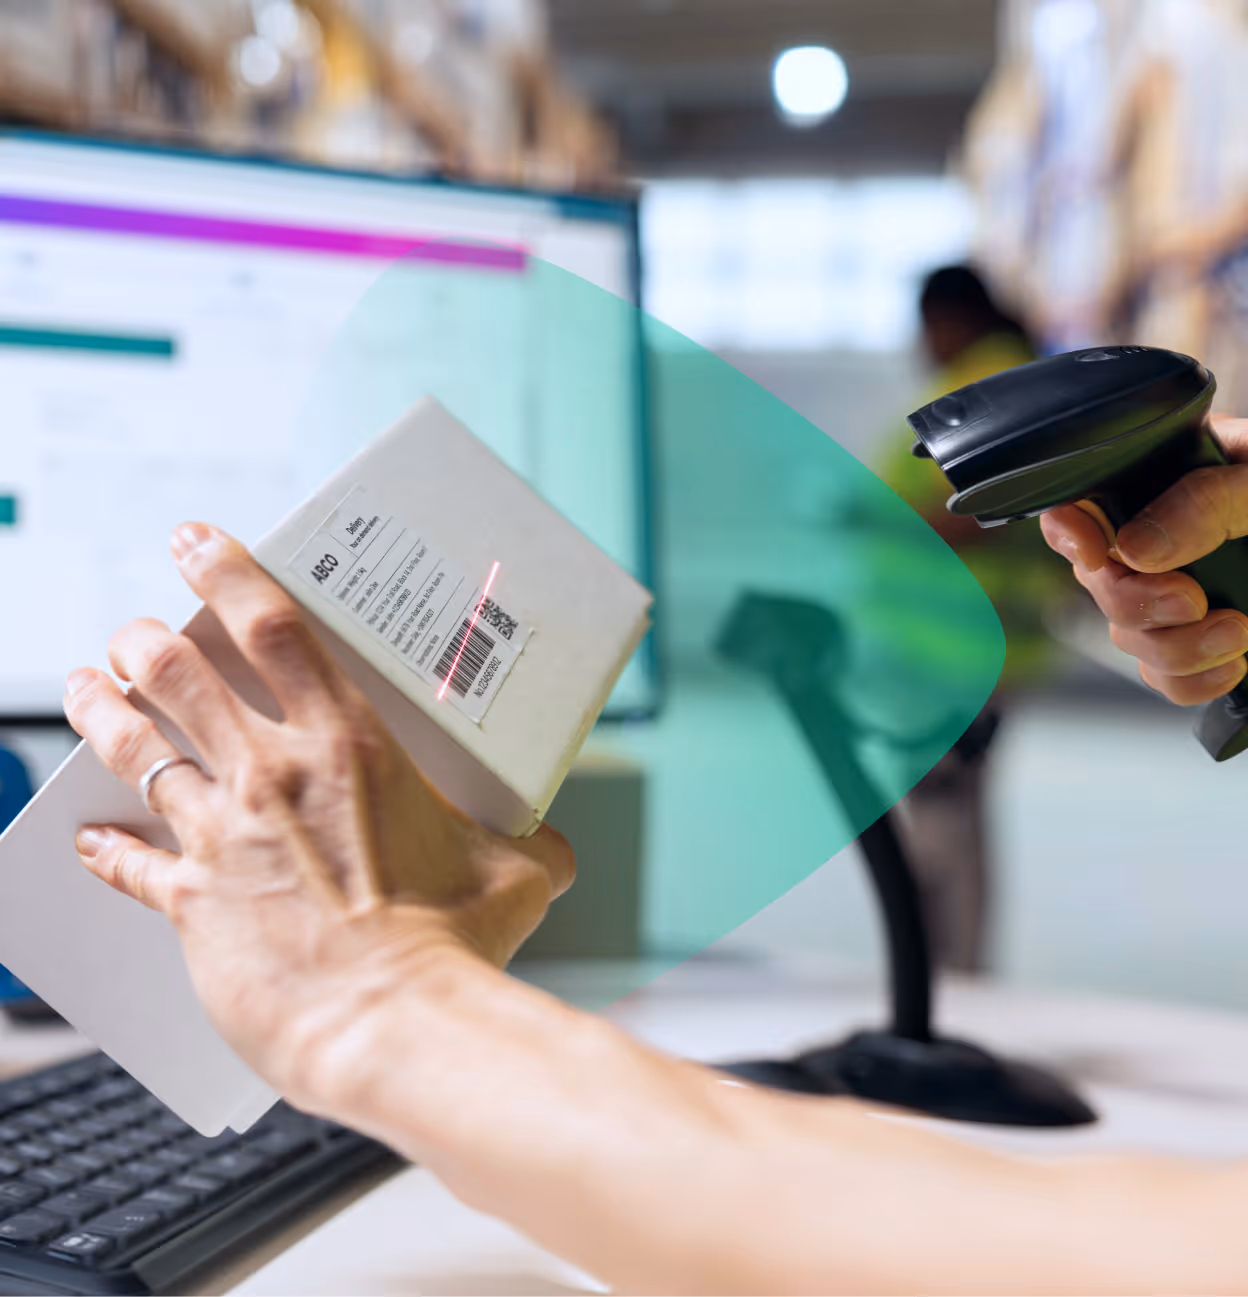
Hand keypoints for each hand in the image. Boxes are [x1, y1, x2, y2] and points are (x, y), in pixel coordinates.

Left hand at [62, 522, 573, 1109]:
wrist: (393, 1025)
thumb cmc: (458, 945)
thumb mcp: (519, 875)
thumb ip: (536, 846)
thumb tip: (561, 849)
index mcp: (349, 745)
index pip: (270, 627)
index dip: (224, 570)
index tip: (193, 539)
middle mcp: (273, 775)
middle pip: (177, 673)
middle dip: (142, 639)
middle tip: (134, 631)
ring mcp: (224, 835)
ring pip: (135, 748)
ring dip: (99, 709)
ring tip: (84, 687)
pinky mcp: (194, 903)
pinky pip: (129, 864)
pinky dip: (105, 848)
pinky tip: (88, 841)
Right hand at [1040, 415, 1247, 704]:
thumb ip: (1208, 503)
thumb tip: (1135, 548)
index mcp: (1169, 479)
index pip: (1085, 503)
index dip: (1071, 532)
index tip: (1097, 554)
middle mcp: (1160, 539)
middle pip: (1100, 585)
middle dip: (1139, 605)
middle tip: (1194, 603)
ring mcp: (1177, 596)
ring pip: (1128, 638)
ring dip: (1177, 649)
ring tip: (1238, 634)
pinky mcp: (1202, 645)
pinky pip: (1165, 677)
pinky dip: (1194, 681)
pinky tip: (1235, 663)